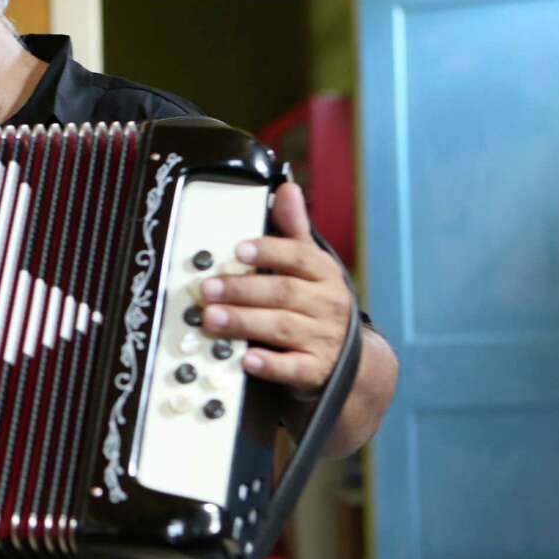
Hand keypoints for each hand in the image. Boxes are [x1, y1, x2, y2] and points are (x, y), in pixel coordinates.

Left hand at [199, 182, 349, 395]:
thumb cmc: (318, 304)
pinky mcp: (315, 370)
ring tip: (211, 318)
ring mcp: (323, 338)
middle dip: (242, 290)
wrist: (351, 360)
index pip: (298, 256)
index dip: (268, 251)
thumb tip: (287, 188)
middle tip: (207, 289)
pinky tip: (247, 359)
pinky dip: (269, 364)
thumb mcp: (311, 266)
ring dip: (244, 322)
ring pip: (281, 327)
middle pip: (283, 292)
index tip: (238, 250)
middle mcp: (327, 304)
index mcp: (324, 273)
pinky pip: (292, 367)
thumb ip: (294, 230)